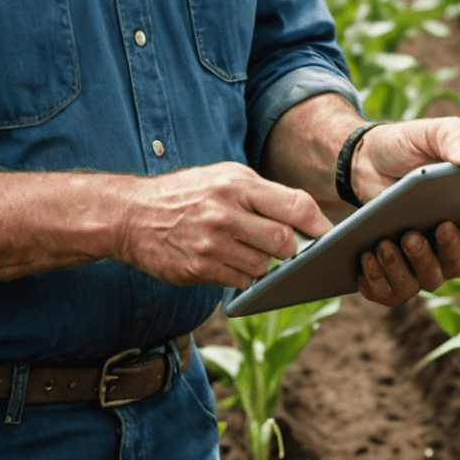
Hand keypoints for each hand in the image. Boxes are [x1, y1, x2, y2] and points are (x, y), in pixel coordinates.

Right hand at [114, 162, 329, 289]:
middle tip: (286, 248)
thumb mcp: (224, 177)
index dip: (318, 224)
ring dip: (264, 264)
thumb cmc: (187, 194)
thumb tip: (305, 219)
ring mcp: (211, 243)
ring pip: (264, 266)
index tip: (327, 235)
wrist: (132, 214)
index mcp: (237, 184)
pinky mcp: (198, 269)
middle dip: (291, 249)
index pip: (295, 205)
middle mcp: (225, 212)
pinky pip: (240, 281)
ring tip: (246, 249)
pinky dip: (243, 276)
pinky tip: (228, 261)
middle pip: (284, 241)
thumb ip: (262, 194)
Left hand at [351, 117, 459, 307]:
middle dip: (438, 253)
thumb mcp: (428, 132)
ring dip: (405, 268)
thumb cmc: (402, 148)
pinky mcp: (388, 273)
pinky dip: (378, 281)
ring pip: (422, 283)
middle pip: (453, 266)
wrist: (359, 159)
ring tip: (384, 243)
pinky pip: (388, 292)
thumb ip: (453, 137)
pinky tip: (366, 257)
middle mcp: (444, 246)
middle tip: (415, 234)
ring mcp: (416, 263)